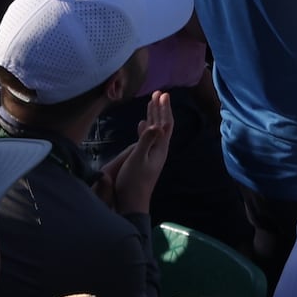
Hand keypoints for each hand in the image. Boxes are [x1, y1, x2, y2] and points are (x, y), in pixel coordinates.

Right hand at [98, 92, 173, 214]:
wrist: (131, 203)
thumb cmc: (133, 182)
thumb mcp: (138, 159)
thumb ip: (146, 141)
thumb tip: (156, 124)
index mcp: (160, 148)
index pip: (165, 123)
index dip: (164, 108)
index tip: (162, 94)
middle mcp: (158, 149)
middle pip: (162, 124)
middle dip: (160, 108)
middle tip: (158, 93)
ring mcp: (152, 154)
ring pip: (155, 130)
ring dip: (153, 116)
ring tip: (151, 104)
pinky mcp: (144, 158)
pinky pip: (147, 138)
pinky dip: (145, 128)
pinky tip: (142, 125)